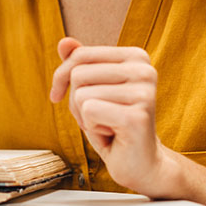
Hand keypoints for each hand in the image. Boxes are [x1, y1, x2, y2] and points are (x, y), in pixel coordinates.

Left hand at [49, 37, 168, 196]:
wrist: (142, 164)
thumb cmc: (113, 125)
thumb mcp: (92, 90)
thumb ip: (80, 64)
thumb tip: (63, 42)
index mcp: (136, 57)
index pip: (80, 55)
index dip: (62, 77)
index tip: (61, 95)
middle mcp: (144, 69)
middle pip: (77, 74)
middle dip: (76, 102)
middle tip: (99, 118)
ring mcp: (144, 92)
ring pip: (80, 95)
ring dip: (85, 118)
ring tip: (107, 126)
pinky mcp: (137, 116)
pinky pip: (89, 112)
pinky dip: (92, 129)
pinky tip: (113, 135)